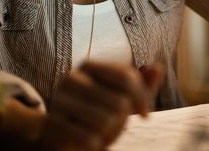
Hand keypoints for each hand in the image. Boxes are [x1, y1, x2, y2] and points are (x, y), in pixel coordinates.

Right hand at [38, 62, 164, 149]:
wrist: (58, 135)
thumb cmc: (96, 113)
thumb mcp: (122, 97)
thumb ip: (141, 84)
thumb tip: (157, 68)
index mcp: (88, 66)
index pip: (126, 76)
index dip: (143, 97)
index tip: (146, 114)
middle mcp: (71, 78)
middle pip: (119, 102)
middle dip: (125, 120)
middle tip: (117, 126)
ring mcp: (58, 101)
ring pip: (106, 121)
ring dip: (110, 133)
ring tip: (102, 133)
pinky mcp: (51, 126)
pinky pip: (89, 138)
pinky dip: (96, 144)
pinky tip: (92, 144)